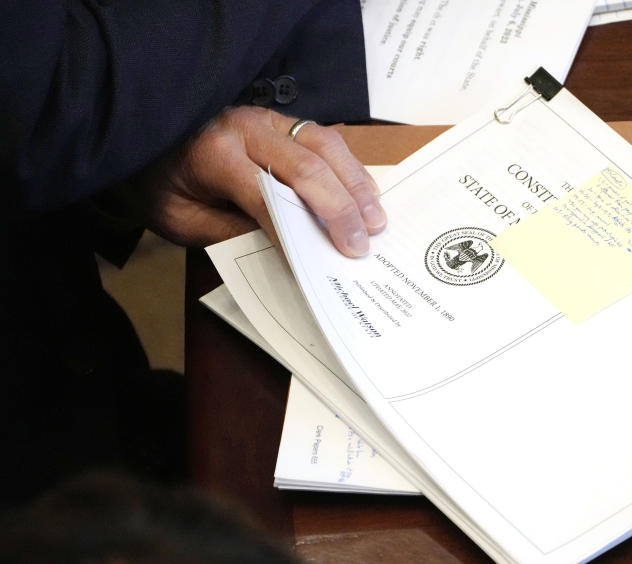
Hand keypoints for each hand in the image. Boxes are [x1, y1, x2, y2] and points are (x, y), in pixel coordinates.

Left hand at [146, 106, 384, 256]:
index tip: (316, 266)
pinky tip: (365, 196)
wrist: (143, 134)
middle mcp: (246, 127)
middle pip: (306, 165)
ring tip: (375, 221)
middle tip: (360, 246)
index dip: (293, 233)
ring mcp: (267, 117)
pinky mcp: (281, 120)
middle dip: (339, 209)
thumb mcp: (182, 221)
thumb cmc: (160, 184)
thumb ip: (230, 232)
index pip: (264, 195)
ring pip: (325, 145)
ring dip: (355, 185)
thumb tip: (286, 248)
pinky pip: (325, 139)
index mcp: (214, 153)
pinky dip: (350, 169)